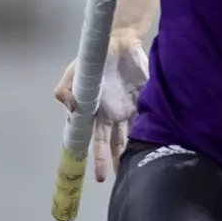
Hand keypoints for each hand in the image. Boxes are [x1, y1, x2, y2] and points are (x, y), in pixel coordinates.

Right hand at [54, 29, 149, 183]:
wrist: (120, 41)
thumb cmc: (94, 59)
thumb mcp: (73, 72)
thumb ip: (65, 90)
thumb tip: (70, 109)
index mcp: (97, 112)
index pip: (97, 140)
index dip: (98, 158)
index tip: (99, 177)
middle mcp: (114, 114)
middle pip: (116, 143)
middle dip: (117, 161)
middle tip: (121, 179)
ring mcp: (131, 107)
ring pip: (133, 134)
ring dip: (135, 150)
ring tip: (140, 168)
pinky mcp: (146, 98)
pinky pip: (149, 117)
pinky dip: (153, 130)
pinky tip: (156, 144)